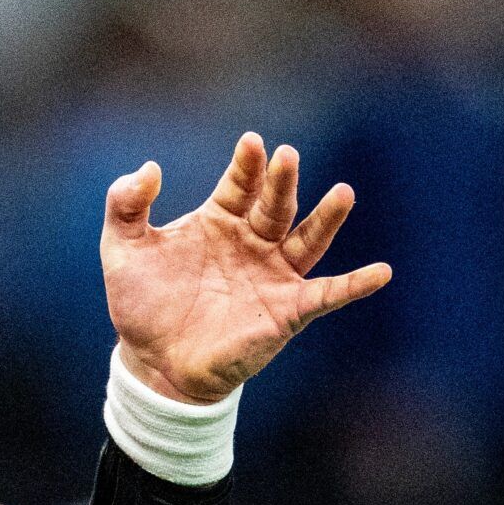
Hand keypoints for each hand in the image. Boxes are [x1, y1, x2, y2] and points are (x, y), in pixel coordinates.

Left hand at [102, 133, 391, 403]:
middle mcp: (252, 243)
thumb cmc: (140, 304)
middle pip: (275, 206)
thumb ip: (125, 204)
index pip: (239, 185)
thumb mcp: (121, 249)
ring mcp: (273, 275)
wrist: (152, 362)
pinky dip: (355, 285)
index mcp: (219, 221)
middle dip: (282, 182)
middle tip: (288, 156)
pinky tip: (381, 272)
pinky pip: (326, 295)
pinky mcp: (286, 311)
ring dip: (327, 218)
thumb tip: (149, 168)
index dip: (246, 165)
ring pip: (308, 240)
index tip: (252, 142)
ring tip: (344, 193)